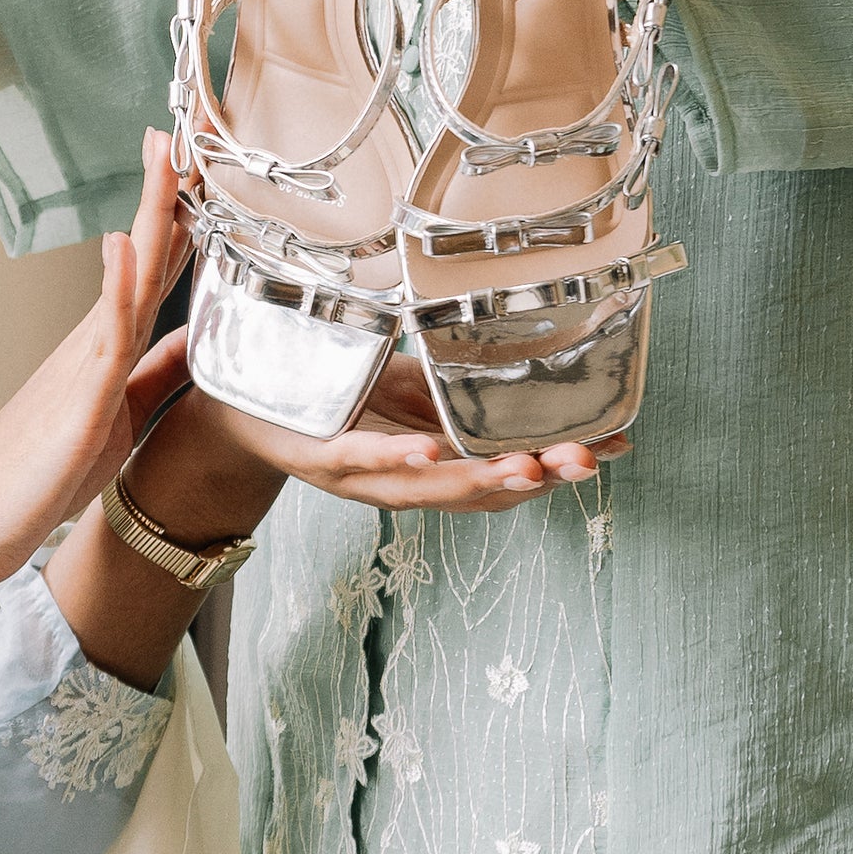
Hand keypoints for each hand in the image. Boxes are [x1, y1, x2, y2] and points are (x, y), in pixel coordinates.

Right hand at [0, 131, 194, 589]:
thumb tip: (191, 335)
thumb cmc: (39, 476)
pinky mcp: (79, 400)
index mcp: (108, 346)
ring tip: (162, 159)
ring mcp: (84, 364)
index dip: (175, 214)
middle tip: (173, 130)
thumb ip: (152, 373)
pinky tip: (123, 246)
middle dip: (162, 192)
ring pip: (129, 276)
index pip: (152, 266)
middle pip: (141, 253)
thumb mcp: (116, 416)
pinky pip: (106, 338)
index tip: (188, 162)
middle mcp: (95, 340)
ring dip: (149, 215)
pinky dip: (118, 286)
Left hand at [180, 349, 629, 514]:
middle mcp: (401, 480)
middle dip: (537, 477)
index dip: (559, 462)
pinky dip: (398, 461)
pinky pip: (363, 462)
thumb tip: (516, 363)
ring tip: (529, 468)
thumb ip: (451, 390)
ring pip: (433, 490)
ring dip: (483, 480)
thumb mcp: (399, 387)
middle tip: (586, 461)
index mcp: (428, 460)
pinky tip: (429, 451)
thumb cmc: (325, 394)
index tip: (615, 446)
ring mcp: (361, 473)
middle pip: (480, 490)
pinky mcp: (317, 455)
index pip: (505, 467)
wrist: (237, 405)